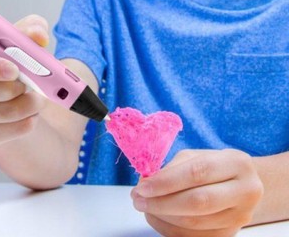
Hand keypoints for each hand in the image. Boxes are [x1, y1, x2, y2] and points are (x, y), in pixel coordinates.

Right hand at [0, 14, 48, 147]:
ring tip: (38, 96)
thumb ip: (30, 28)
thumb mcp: (19, 36)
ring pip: (0, 113)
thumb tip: (39, 36)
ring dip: (27, 105)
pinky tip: (32, 113)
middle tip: (35, 81)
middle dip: (17, 87)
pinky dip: (24, 123)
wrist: (8, 86)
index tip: (14, 70)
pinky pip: (3, 133)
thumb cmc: (6, 55)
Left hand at [131, 149, 263, 236]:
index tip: (142, 186)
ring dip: (163, 217)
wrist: (245, 185)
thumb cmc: (214, 165)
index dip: (167, 181)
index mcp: (236, 164)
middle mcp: (245, 192)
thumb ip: (174, 167)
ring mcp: (241, 217)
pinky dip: (171, 229)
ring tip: (144, 207)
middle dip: (161, 202)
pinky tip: (157, 218)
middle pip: (198, 202)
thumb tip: (146, 182)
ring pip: (195, 223)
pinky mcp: (230, 235)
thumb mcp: (197, 156)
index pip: (197, 173)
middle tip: (138, 199)